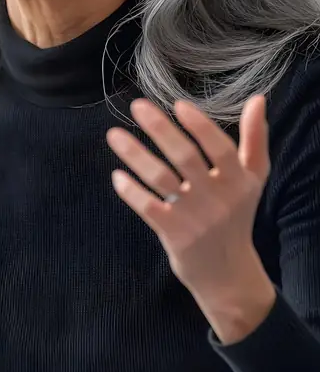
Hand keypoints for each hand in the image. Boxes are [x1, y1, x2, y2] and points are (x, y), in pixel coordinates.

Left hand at [106, 95, 275, 341]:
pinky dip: (131, 191)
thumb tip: (258, 98)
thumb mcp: (253, 179)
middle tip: (137, 105)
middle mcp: (216, 198)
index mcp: (238, 181)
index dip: (201, 127)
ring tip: (113, 135)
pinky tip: (117, 175)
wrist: (227, 273)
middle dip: (161, 130)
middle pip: (186, 158)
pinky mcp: (173, 234)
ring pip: (161, 179)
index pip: (221, 149)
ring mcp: (193, 217)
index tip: (179, 105)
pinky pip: (148, 207)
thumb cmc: (237, 215)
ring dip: (135, 155)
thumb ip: (255, 138)